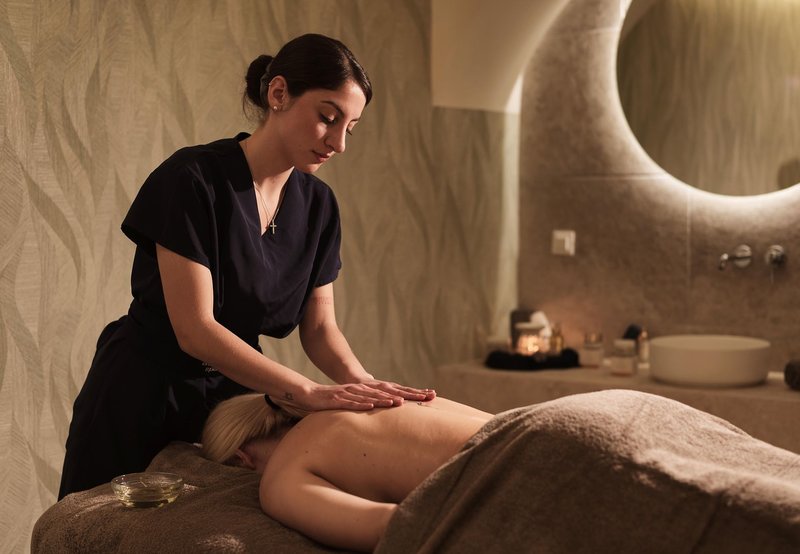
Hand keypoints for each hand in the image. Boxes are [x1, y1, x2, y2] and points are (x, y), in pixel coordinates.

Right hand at [272, 381, 435, 413]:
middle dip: (408, 394)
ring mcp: (351, 393)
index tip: (432, 396)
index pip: (397, 391)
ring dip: (386, 399)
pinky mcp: (338, 398)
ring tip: (401, 403)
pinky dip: (362, 404)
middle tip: (427, 397)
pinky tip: (372, 406)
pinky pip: (351, 402)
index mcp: (371, 391)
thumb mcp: (359, 405)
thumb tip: (389, 414)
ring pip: (372, 395)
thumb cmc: (336, 401)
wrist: (309, 394)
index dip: (414, 393)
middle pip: (390, 391)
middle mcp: (364, 389)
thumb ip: (374, 407)